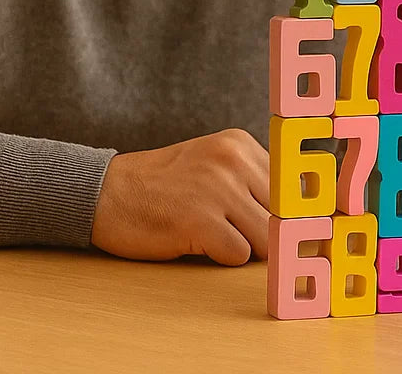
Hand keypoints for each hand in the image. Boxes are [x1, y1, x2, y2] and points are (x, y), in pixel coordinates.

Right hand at [91, 129, 271, 264]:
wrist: (105, 192)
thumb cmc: (162, 184)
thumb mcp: (212, 162)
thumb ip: (251, 179)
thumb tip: (296, 214)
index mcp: (239, 143)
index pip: (289, 184)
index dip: (284, 210)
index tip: (281, 225)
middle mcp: (233, 161)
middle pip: (281, 212)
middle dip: (269, 232)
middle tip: (244, 236)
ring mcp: (217, 190)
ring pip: (266, 237)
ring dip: (247, 247)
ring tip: (218, 237)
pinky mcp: (200, 222)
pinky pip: (238, 255)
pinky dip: (223, 258)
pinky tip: (200, 244)